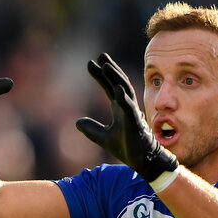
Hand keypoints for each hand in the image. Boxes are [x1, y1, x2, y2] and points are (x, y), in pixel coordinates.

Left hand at [75, 53, 177, 182]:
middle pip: (118, 83)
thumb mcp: (103, 137)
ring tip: (106, 65)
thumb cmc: (126, 147)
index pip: (109, 87)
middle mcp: (126, 107)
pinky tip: (117, 88)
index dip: (100, 76)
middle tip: (100, 56)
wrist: (140, 161)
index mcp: (119, 108)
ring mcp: (131, 113)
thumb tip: (77, 122)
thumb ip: (92, 129)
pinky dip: (123, 97)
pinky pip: (129, 107)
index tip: (91, 63)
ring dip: (116, 78)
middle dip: (109, 70)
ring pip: (124, 90)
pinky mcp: (135, 122)